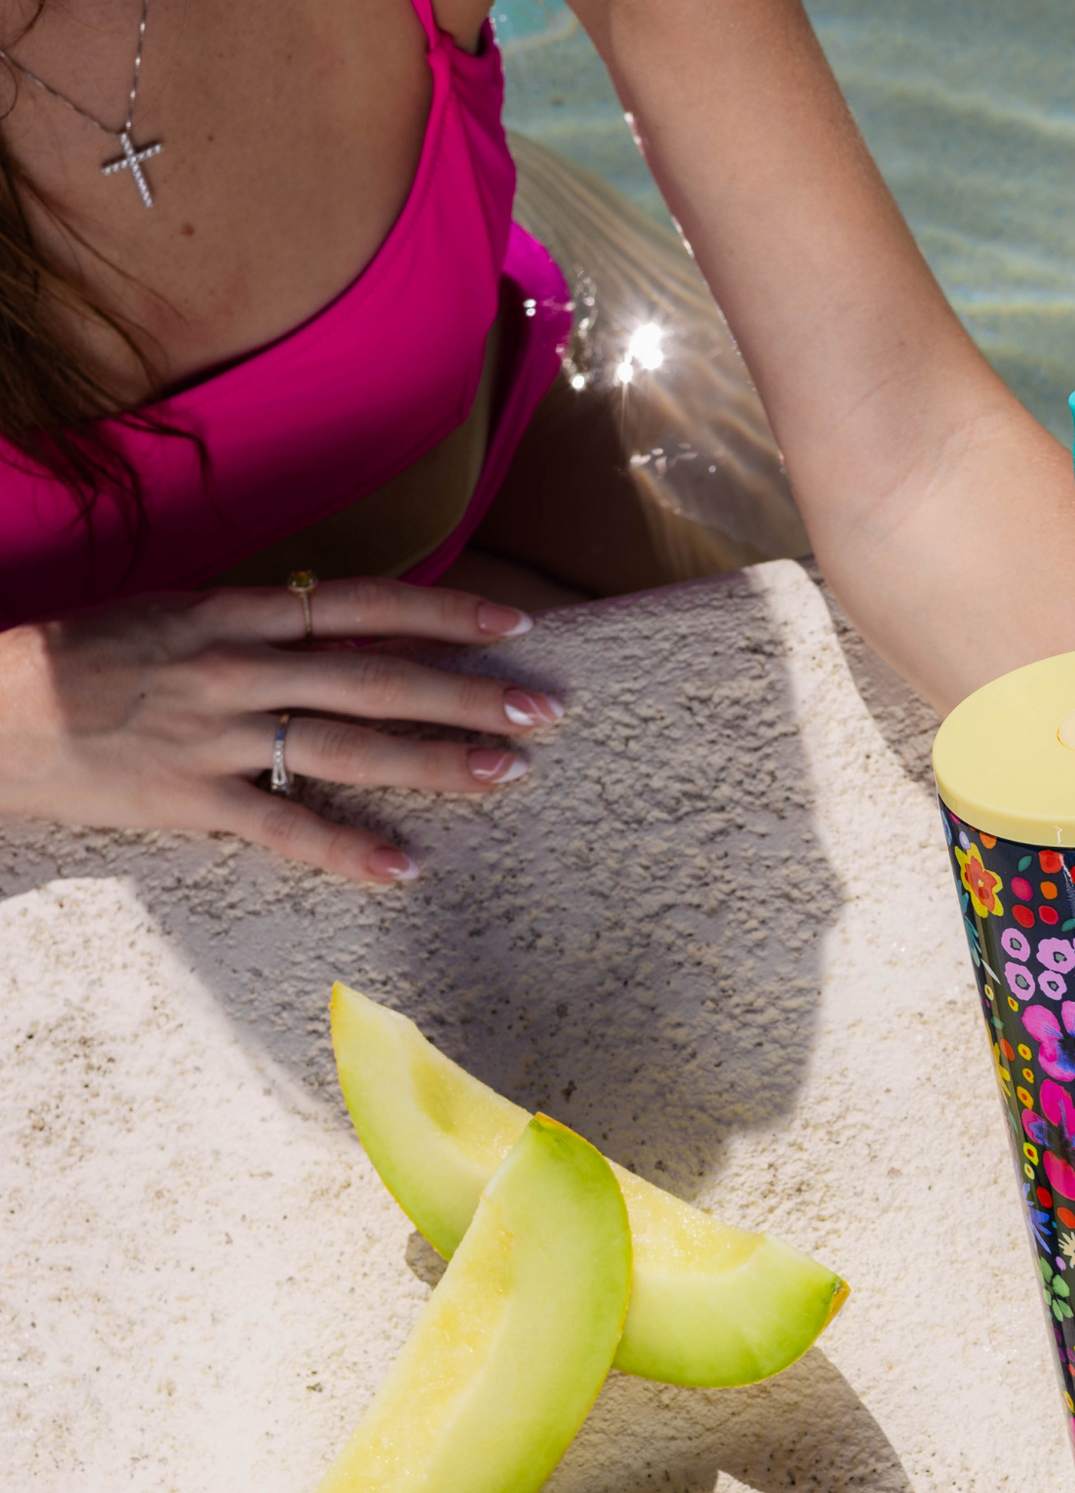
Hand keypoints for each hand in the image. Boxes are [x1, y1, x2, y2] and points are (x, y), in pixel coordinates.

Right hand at [0, 580, 563, 882]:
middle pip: (376, 677)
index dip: (445, 612)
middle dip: (468, 693)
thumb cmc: (92, 659)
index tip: (515, 623)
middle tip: (544, 709)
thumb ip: (269, 624)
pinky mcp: (190, 798)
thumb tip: (355, 628)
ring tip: (504, 773)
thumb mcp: (183, 615)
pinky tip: (405, 867)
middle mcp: (239, 666)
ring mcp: (217, 734)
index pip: (363, 605)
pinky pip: (283, 828)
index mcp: (238, 613)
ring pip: (346, 747)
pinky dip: (346, 850)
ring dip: (433, 761)